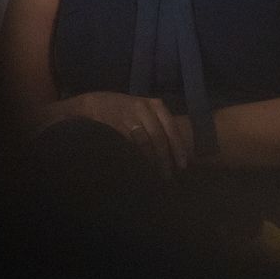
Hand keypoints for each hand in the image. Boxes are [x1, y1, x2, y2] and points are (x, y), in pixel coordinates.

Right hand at [66, 91, 192, 179]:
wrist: (96, 104)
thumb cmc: (127, 110)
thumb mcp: (146, 111)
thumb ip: (160, 124)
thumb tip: (177, 149)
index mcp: (156, 105)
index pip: (171, 128)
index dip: (178, 147)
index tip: (183, 163)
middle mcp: (145, 108)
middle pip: (159, 136)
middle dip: (166, 157)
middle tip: (169, 174)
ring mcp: (130, 116)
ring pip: (145, 141)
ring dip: (152, 160)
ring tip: (158, 174)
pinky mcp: (117, 126)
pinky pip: (131, 144)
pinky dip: (138, 156)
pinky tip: (142, 167)